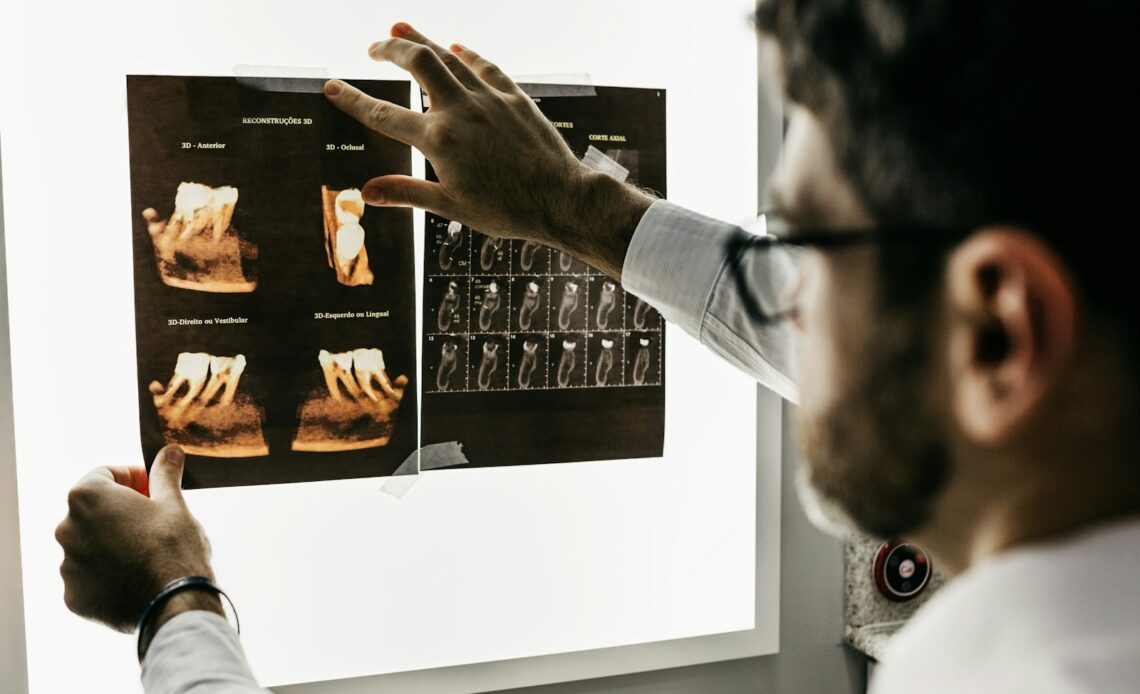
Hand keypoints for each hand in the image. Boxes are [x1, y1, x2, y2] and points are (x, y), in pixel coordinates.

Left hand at [55, 445, 218, 632]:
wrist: (175, 603)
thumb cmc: (174, 547)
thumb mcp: (174, 503)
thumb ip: (164, 475)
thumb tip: (170, 452)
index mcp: (87, 497)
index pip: (105, 474)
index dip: (133, 478)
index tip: (154, 489)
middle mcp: (67, 529)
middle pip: (95, 510)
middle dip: (121, 511)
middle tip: (155, 520)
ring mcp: (68, 565)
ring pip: (91, 544)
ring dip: (113, 542)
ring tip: (148, 552)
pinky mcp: (74, 596)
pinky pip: (90, 576)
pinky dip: (108, 573)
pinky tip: (137, 576)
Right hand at [323, 23, 654, 278]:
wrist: (561, 199)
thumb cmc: (507, 211)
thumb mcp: (451, 207)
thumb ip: (406, 193)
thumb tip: (365, 192)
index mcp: (439, 141)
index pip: (383, 114)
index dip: (352, 99)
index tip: (330, 86)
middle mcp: (461, 111)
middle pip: (417, 63)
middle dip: (389, 49)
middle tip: (372, 46)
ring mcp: (490, 99)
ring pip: (449, 56)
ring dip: (423, 40)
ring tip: (400, 29)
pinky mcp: (515, 97)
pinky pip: (486, 67)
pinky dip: (468, 54)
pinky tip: (457, 47)